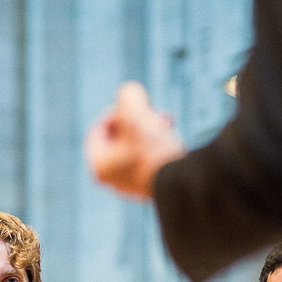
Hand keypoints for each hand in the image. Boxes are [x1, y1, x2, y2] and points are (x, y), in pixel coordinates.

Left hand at [85, 81, 185, 198]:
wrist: (184, 183)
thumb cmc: (153, 150)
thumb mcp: (134, 112)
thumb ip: (127, 95)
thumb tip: (130, 95)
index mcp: (99, 167)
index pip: (97, 130)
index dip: (114, 112)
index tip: (133, 108)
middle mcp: (113, 180)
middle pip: (118, 139)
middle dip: (136, 120)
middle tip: (154, 114)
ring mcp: (134, 186)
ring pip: (137, 147)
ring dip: (150, 129)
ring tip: (167, 123)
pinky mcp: (153, 187)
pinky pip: (151, 159)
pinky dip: (160, 145)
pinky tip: (173, 138)